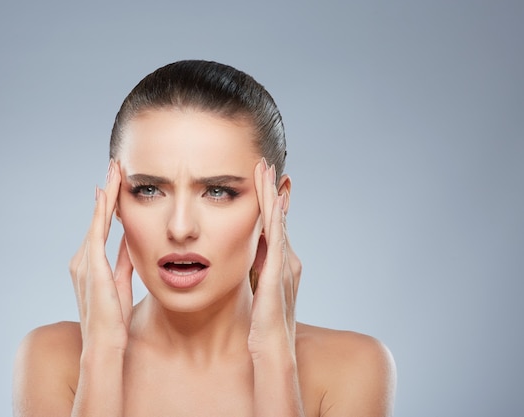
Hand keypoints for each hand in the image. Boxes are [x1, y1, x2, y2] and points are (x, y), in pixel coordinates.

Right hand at [68, 161, 133, 351]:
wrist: (104, 345)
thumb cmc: (113, 319)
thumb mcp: (121, 281)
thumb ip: (123, 259)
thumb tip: (131, 240)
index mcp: (89, 264)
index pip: (100, 227)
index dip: (109, 204)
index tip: (117, 183)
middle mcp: (81, 260)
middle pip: (97, 218)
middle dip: (107, 191)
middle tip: (115, 166)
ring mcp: (83, 262)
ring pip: (97, 220)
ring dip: (106, 194)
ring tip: (115, 170)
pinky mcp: (91, 266)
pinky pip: (97, 232)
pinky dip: (102, 211)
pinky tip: (107, 193)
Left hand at [248, 158, 301, 359]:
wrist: (272, 351)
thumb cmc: (263, 328)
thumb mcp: (257, 294)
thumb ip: (254, 274)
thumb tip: (246, 257)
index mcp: (280, 265)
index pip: (274, 227)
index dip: (269, 204)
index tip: (262, 181)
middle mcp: (287, 261)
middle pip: (279, 218)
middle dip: (272, 191)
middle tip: (266, 164)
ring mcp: (285, 266)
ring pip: (279, 222)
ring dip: (271, 195)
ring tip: (266, 170)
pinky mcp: (278, 274)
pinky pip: (276, 239)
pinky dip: (273, 217)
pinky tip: (269, 200)